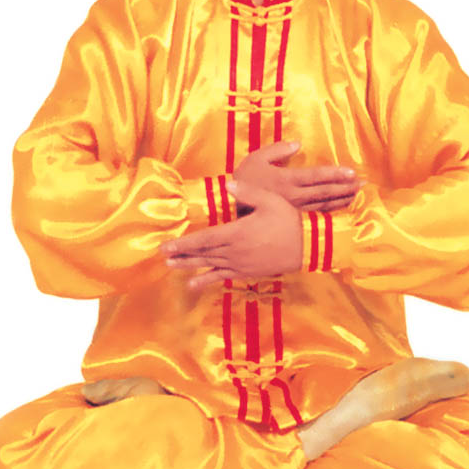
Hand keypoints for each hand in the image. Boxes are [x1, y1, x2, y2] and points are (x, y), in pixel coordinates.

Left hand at [160, 180, 301, 291]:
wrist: (307, 246)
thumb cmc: (289, 221)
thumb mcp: (270, 200)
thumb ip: (247, 192)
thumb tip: (227, 184)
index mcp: (237, 232)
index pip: (204, 239)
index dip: (183, 243)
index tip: (165, 246)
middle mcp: (235, 251)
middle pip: (202, 253)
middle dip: (181, 255)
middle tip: (162, 256)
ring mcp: (240, 264)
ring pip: (209, 265)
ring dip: (189, 266)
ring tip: (171, 267)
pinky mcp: (246, 272)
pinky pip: (222, 277)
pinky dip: (206, 280)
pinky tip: (193, 284)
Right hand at [234, 141, 365, 213]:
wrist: (230, 208)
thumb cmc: (244, 179)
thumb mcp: (256, 158)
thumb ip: (277, 149)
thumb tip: (297, 143)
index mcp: (287, 180)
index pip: (317, 176)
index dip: (336, 174)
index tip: (352, 172)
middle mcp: (294, 196)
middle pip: (326, 192)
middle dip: (347, 187)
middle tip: (365, 184)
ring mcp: (295, 209)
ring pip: (324, 204)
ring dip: (343, 199)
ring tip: (359, 194)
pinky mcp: (293, 218)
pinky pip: (317, 215)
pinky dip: (332, 211)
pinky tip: (343, 207)